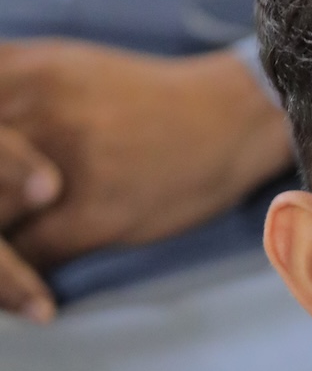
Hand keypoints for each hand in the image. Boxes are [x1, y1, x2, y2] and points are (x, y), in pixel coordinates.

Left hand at [0, 39, 292, 319]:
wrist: (230, 118)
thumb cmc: (143, 101)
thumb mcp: (56, 70)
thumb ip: (4, 96)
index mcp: (13, 74)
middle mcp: (28, 114)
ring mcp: (60, 166)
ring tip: (2, 280)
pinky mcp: (92, 214)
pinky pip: (28, 258)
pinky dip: (16, 285)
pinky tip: (27, 300)